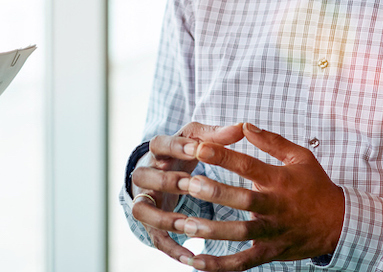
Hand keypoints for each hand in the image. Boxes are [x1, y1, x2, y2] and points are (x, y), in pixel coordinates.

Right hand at [129, 122, 245, 263]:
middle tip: (189, 184)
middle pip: (143, 176)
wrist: (163, 172)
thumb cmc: (184, 153)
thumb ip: (216, 135)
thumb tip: (241, 127)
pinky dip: (171, 248)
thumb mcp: (197, 140)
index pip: (158, 144)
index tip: (196, 150)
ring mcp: (145, 200)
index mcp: (158, 151)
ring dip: (162, 217)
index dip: (175, 147)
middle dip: (166, 181)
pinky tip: (191, 256)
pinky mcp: (151, 223)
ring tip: (186, 224)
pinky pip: (155, 238)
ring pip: (141, 210)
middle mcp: (145, 174)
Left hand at [168, 122, 344, 269]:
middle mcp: (275, 206)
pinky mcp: (270, 251)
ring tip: (186, 224)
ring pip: (241, 233)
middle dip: (215, 192)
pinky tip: (197, 262)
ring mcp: (273, 231)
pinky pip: (244, 261)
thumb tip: (244, 125)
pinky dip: (220, 264)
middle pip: (243, 199)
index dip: (224, 156)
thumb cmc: (316, 186)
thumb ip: (271, 141)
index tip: (199, 147)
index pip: (248, 165)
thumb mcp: (300, 157)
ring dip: (213, 230)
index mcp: (279, 180)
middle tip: (188, 184)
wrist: (340, 224)